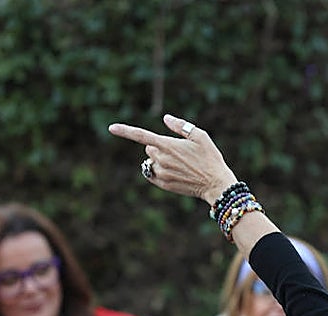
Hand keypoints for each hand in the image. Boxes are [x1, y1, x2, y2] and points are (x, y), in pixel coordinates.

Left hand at [108, 115, 234, 204]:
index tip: (111, 128)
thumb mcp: (200, 136)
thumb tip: (165, 118)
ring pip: (152, 162)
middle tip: (179, 152)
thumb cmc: (210, 158)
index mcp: (168, 145)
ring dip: (160, 160)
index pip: (141, 135)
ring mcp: (162, 173)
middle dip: (159, 147)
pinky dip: (159, 171)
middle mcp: (162, 159)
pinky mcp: (164, 184)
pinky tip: (175, 173)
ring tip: (180, 165)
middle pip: (149, 148)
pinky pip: (153, 174)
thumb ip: (180, 126)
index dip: (125, 131)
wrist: (216, 184)